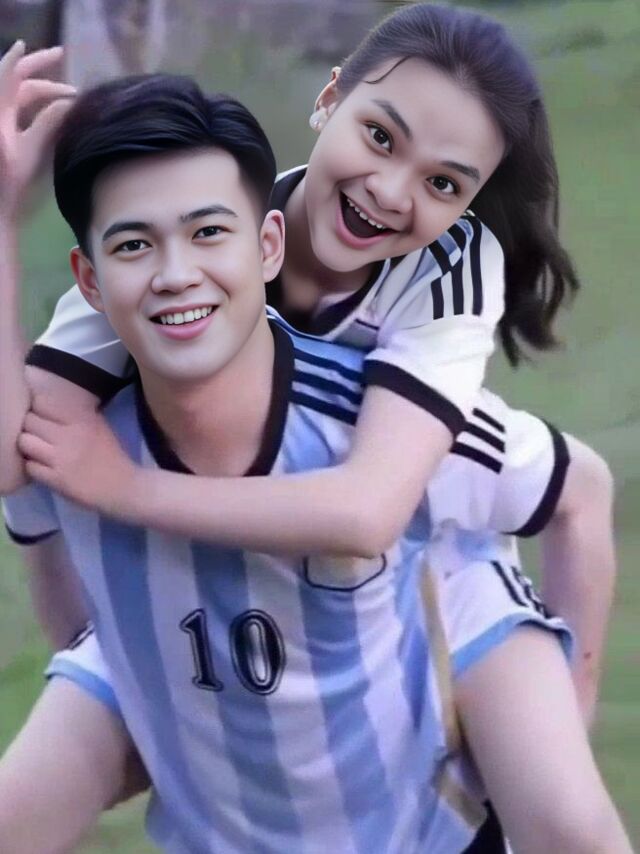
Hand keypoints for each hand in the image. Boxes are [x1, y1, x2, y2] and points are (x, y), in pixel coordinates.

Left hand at [0, 41, 75, 214]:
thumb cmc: (11, 187)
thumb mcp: (32, 155)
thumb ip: (48, 124)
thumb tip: (67, 103)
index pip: (10, 76)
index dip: (22, 59)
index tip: (35, 47)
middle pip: (16, 83)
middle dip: (39, 70)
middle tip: (61, 56)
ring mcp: (1, 128)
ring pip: (20, 99)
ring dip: (43, 93)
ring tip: (69, 97)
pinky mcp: (4, 140)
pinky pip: (19, 114)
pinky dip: (36, 108)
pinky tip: (55, 113)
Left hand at [18, 393, 136, 513]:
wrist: (126, 488)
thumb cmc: (113, 456)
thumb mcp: (99, 426)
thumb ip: (76, 414)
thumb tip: (48, 404)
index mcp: (82, 419)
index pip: (42, 403)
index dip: (37, 410)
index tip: (42, 418)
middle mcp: (70, 435)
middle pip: (29, 422)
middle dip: (31, 429)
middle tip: (39, 437)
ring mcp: (62, 458)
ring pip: (25, 443)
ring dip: (28, 448)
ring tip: (38, 453)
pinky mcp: (57, 480)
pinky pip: (30, 467)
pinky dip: (33, 467)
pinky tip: (44, 469)